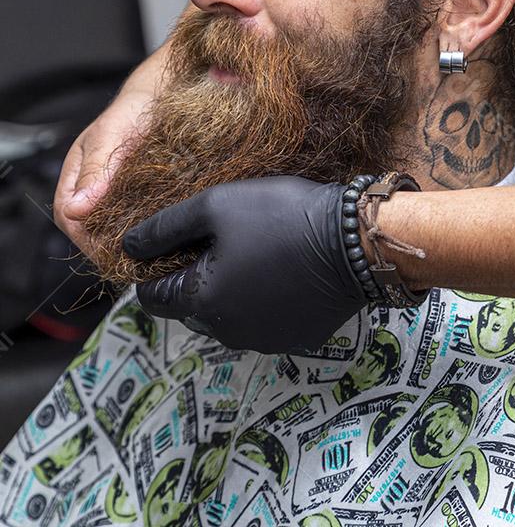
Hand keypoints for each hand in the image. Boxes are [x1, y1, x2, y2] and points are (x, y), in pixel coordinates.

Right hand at [53, 89, 152, 253]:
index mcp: (76, 173)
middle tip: (132, 256)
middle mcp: (91, 186)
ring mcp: (112, 191)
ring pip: (109, 225)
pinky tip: (155, 231)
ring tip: (145, 250)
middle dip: (105, 245)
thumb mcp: (111, 136)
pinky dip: (140, 226)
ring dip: (123, 239)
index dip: (85, 238)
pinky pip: (130, 217)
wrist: (160, 97)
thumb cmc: (132, 110)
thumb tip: (76, 209)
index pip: (68, 216)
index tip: (107, 251)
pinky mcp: (134, 193)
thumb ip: (96, 170)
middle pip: (87, 227)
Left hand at [123, 177, 367, 353]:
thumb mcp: (216, 205)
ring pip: (227, 315)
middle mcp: (228, 333)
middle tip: (219, 237)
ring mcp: (265, 340)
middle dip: (194, 275)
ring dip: (229, 288)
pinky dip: (263, 299)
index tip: (172, 242)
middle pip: (191, 306)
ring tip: (253, 247)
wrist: (355, 240)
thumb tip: (127, 246)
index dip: (154, 268)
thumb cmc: (280, 216)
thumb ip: (165, 228)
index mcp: (202, 302)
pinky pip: (264, 320)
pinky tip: (281, 267)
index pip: (152, 298)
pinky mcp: (297, 338)